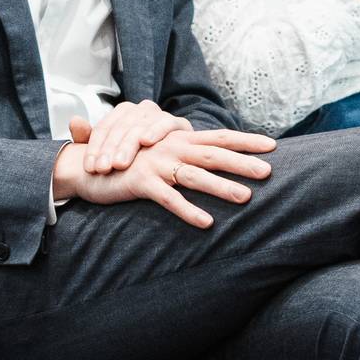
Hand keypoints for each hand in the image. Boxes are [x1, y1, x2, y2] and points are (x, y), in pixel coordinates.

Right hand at [54, 125, 275, 227]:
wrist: (87, 164)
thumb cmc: (128, 161)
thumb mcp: (159, 154)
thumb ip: (185, 154)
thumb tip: (214, 159)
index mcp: (178, 139)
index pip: (219, 136)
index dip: (245, 140)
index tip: (272, 145)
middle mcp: (170, 148)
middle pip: (213, 154)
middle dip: (242, 162)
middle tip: (269, 172)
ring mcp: (155, 164)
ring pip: (194, 176)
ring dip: (221, 187)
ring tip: (245, 198)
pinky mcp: (140, 182)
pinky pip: (168, 199)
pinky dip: (187, 210)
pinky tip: (206, 223)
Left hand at [69, 100, 193, 174]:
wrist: (173, 161)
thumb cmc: (137, 158)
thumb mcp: (110, 151)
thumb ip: (88, 138)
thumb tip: (74, 121)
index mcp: (122, 113)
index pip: (104, 128)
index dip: (94, 148)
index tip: (90, 168)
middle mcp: (140, 110)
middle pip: (120, 128)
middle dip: (109, 150)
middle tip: (103, 169)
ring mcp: (159, 115)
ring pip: (139, 126)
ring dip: (128, 145)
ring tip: (120, 164)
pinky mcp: (179, 124)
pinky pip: (167, 124)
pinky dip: (156, 131)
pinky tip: (147, 141)